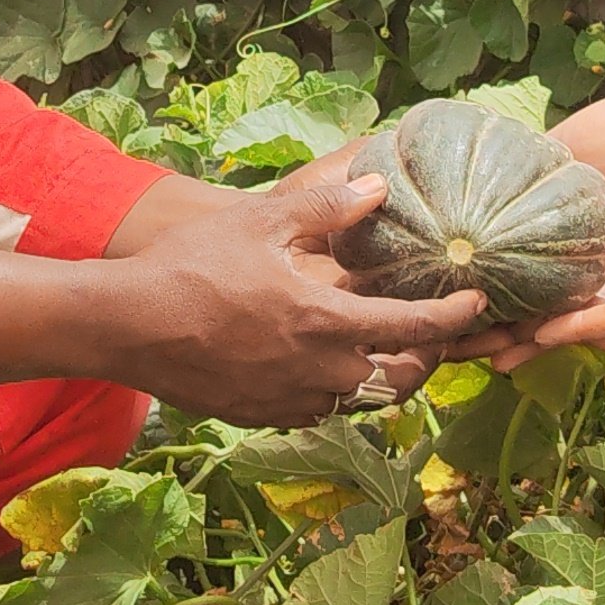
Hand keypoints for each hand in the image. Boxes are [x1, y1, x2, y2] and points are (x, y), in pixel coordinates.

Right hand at [93, 161, 483, 427]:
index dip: (455, 319)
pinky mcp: (261, 416)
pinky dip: (333, 388)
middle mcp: (317, 371)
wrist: (127, 326)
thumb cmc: (190, 267)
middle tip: (432, 332)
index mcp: (324, 322)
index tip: (477, 305)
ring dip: (376, 374)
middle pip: (398, 378)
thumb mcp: (260, 221)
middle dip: (425, 358)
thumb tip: (376, 188)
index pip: (414, 330)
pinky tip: (321, 362)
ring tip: (379, 344)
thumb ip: (326, 208)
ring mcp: (289, 400)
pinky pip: (316, 409)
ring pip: (357, 397)